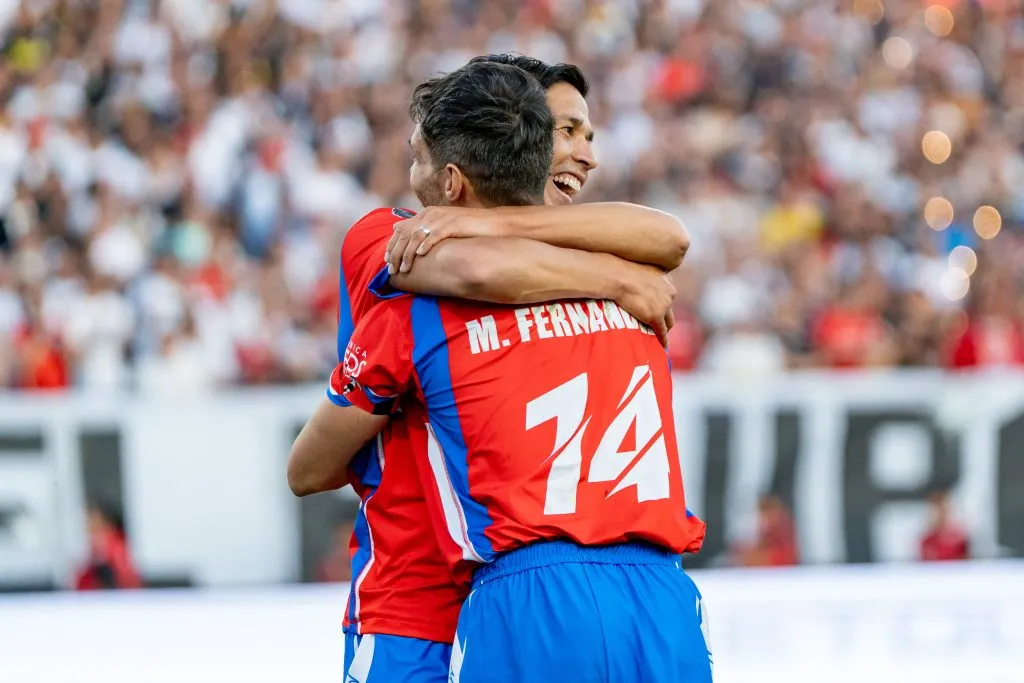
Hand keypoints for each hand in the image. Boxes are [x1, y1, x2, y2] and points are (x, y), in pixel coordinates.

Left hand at [386, 206, 503, 274]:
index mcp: (426, 214)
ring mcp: (441, 219)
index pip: (401, 229)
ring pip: (416, 237)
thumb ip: (424, 229)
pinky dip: (425, 245)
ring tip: (403, 269)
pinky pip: (435, 235)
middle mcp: (430, 214)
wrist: (491, 223)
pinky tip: (420, 256)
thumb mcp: (442, 227)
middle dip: (396, 253)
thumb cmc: (467, 228)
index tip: (386, 260)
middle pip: (405, 234)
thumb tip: (404, 235)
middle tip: (391, 269)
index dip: (392, 245)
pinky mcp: (452, 224)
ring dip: (408, 254)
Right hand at [615, 265, 676, 347]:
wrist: (619, 277)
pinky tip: (663, 345)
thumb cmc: (623, 270)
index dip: (662, 303)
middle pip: (670, 309)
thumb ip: (645, 276)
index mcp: (666, 281)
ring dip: (665, 328)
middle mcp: (669, 293)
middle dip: (665, 317)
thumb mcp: (641, 269)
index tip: (658, 307)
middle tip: (659, 323)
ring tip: (660, 335)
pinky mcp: (656, 316)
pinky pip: (661, 331)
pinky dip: (663, 339)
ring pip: (669, 321)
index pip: (667, 295)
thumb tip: (636, 280)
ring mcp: (664, 305)